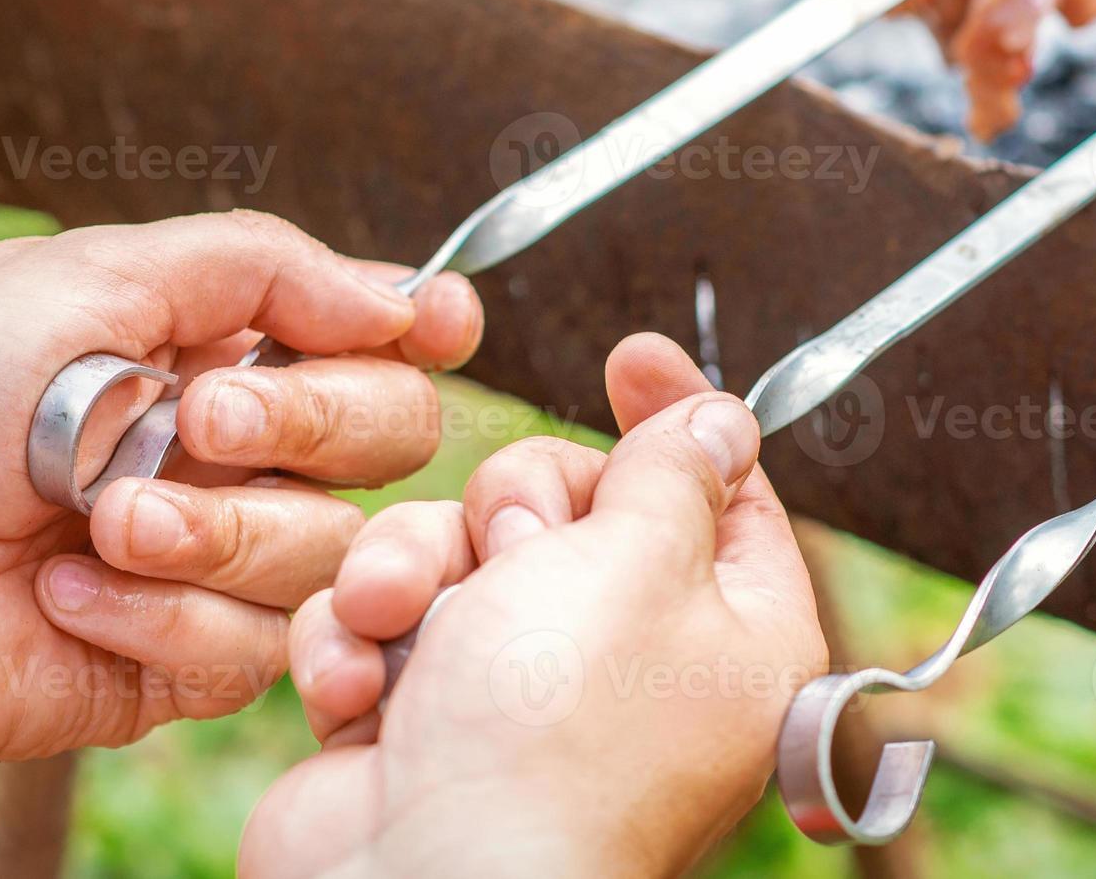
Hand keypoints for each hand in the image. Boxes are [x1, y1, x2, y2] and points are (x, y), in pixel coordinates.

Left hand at [0, 211, 482, 824]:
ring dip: (212, 533)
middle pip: (399, 432)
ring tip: (95, 523)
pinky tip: (69, 596)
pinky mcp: (200, 658)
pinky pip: (259, 643)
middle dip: (311, 423)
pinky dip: (159, 616)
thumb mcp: (84, 280)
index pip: (381, 335)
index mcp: (227, 347)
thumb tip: (405, 298)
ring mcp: (232, 557)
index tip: (440, 322)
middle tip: (199, 422)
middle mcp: (250, 452)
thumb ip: (256, 265)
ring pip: (333, 547)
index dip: (430, 325)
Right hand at [239, 335, 827, 877]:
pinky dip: (362, 648)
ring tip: (399, 629)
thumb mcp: (636, 559)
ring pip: (460, 556)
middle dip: (511, 510)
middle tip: (508, 552)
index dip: (676, 416)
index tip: (630, 357)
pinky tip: (361, 694)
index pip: (726, 491)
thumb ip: (672, 473)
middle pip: (574, 505)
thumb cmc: (549, 737)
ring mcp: (525, 698)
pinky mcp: (424, 724)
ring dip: (414, 576)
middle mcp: (637, 665)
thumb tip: (719, 421)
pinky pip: (387, 625)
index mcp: (734, 633)